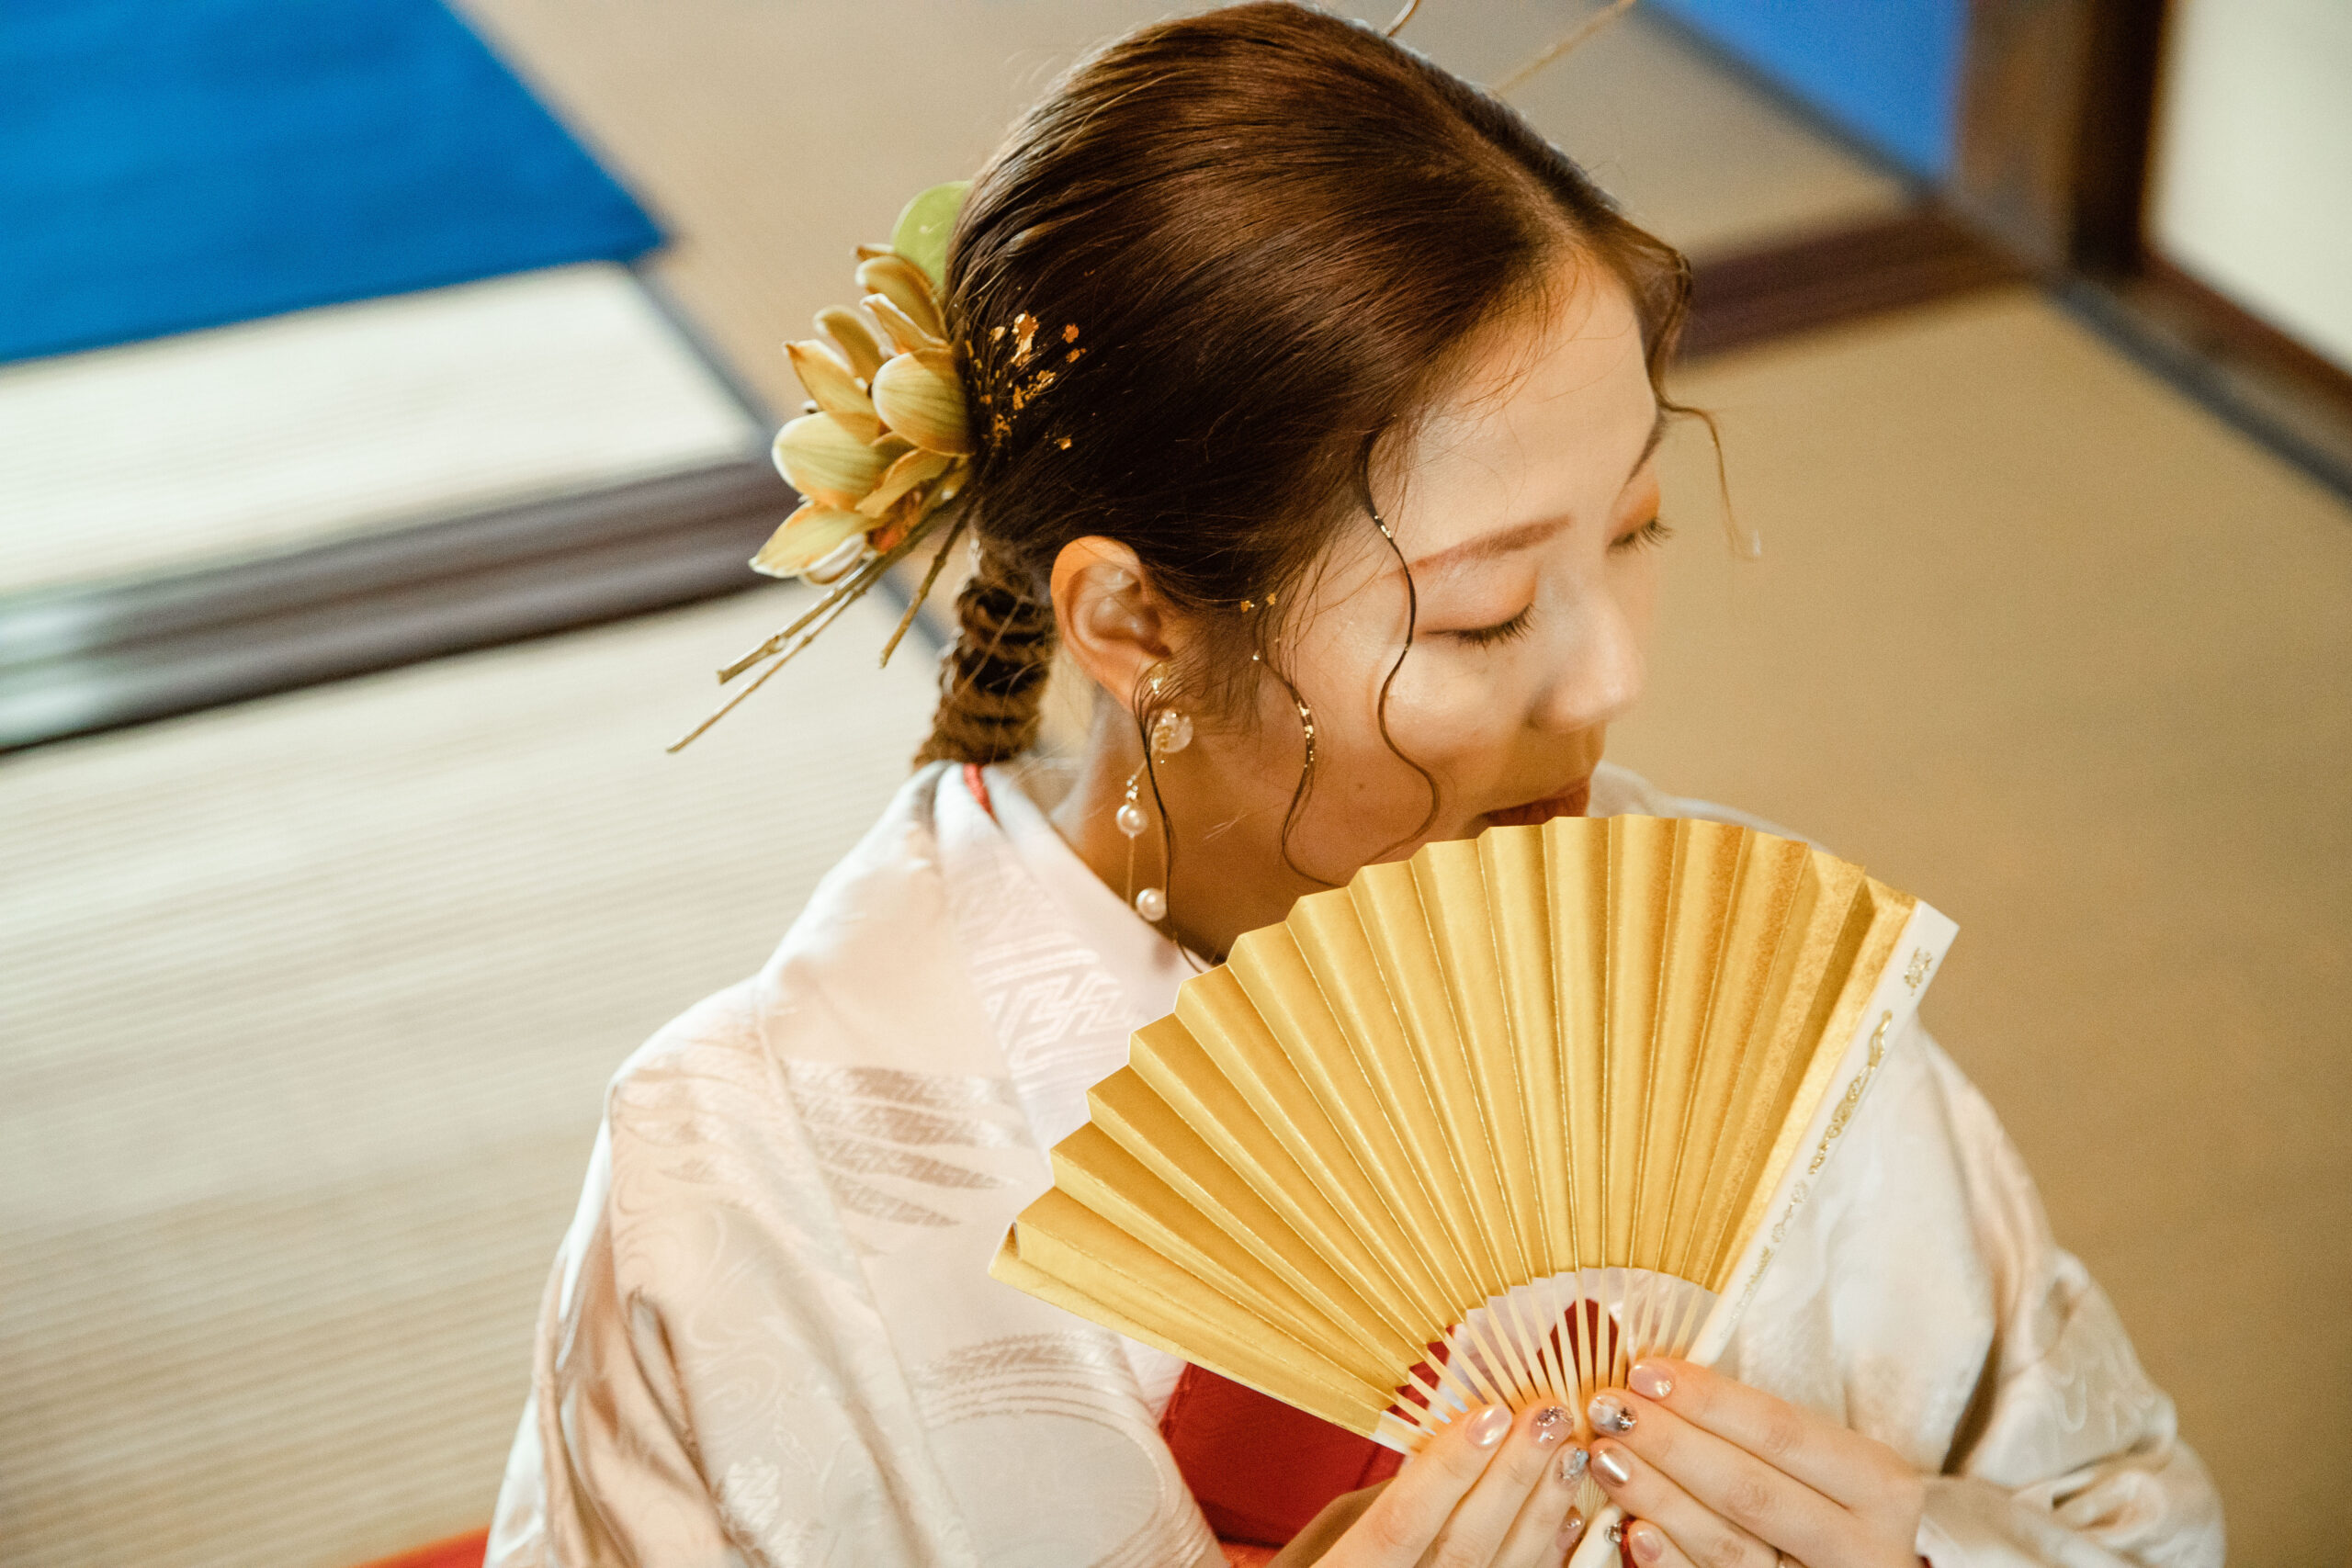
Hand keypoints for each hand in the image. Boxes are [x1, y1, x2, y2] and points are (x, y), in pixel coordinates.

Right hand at [1271, 1403, 1590, 1567]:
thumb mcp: (1311, 1558)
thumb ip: (1370, 1517)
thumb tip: (1441, 1458)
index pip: (1396, 1528)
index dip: (1446, 1471)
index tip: (1490, 1411)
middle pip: (1463, 1554)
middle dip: (1512, 1481)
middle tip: (1547, 1415)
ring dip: (1542, 1516)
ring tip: (1567, 1453)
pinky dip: (1546, 1560)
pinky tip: (1568, 1519)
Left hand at [1583, 1360, 1925, 1567]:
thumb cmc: (1822, 1504)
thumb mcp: (1812, 1463)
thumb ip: (1748, 1427)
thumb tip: (1654, 1379)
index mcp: (1877, 1485)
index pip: (1782, 1431)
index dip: (1709, 1401)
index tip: (1644, 1373)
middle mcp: (1862, 1545)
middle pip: (1751, 1490)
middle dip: (1671, 1445)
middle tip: (1610, 1411)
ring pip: (1730, 1546)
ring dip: (1658, 1498)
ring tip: (1607, 1458)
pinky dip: (1671, 1560)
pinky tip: (1634, 1530)